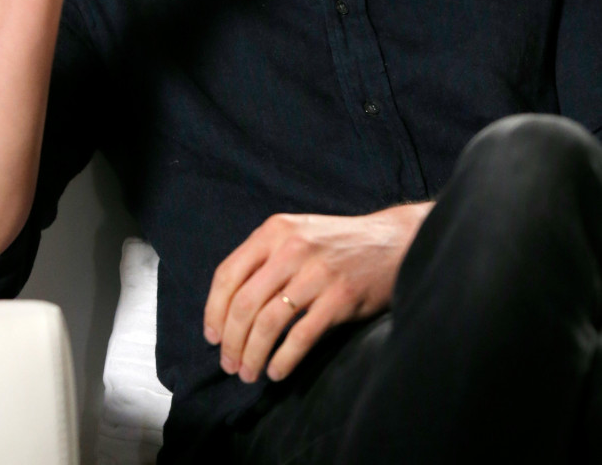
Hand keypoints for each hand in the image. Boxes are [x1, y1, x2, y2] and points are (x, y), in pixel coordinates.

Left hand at [203, 203, 432, 383]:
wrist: (392, 242)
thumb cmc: (337, 244)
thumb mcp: (296, 234)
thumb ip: (264, 258)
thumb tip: (227, 307)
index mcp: (274, 231)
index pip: (228, 274)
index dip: (214, 311)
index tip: (212, 337)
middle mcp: (292, 248)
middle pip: (244, 303)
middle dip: (231, 342)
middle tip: (229, 365)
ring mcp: (317, 273)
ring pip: (268, 323)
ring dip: (252, 355)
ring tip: (249, 373)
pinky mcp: (340, 298)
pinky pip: (301, 336)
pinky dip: (283, 360)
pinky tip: (276, 371)